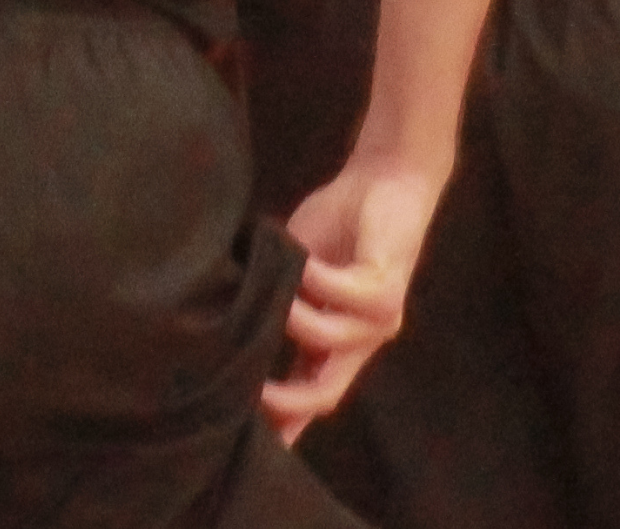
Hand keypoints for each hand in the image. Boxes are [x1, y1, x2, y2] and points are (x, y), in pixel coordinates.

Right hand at [262, 155, 446, 441]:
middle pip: (326, 392)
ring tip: (264, 294)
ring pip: (328, 341)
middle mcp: (362, 340)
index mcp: (340, 342)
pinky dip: (314, 279)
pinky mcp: (385, 287)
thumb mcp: (300, 269)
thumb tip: (232, 307)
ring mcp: (378, 319)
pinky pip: (343, 294)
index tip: (249, 441)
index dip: (284, 421)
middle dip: (288, 400)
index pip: (311, 393)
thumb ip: (280, 295)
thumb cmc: (341, 223)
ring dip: (291, 320)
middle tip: (250, 394)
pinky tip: (296, 258)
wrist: (387, 180)